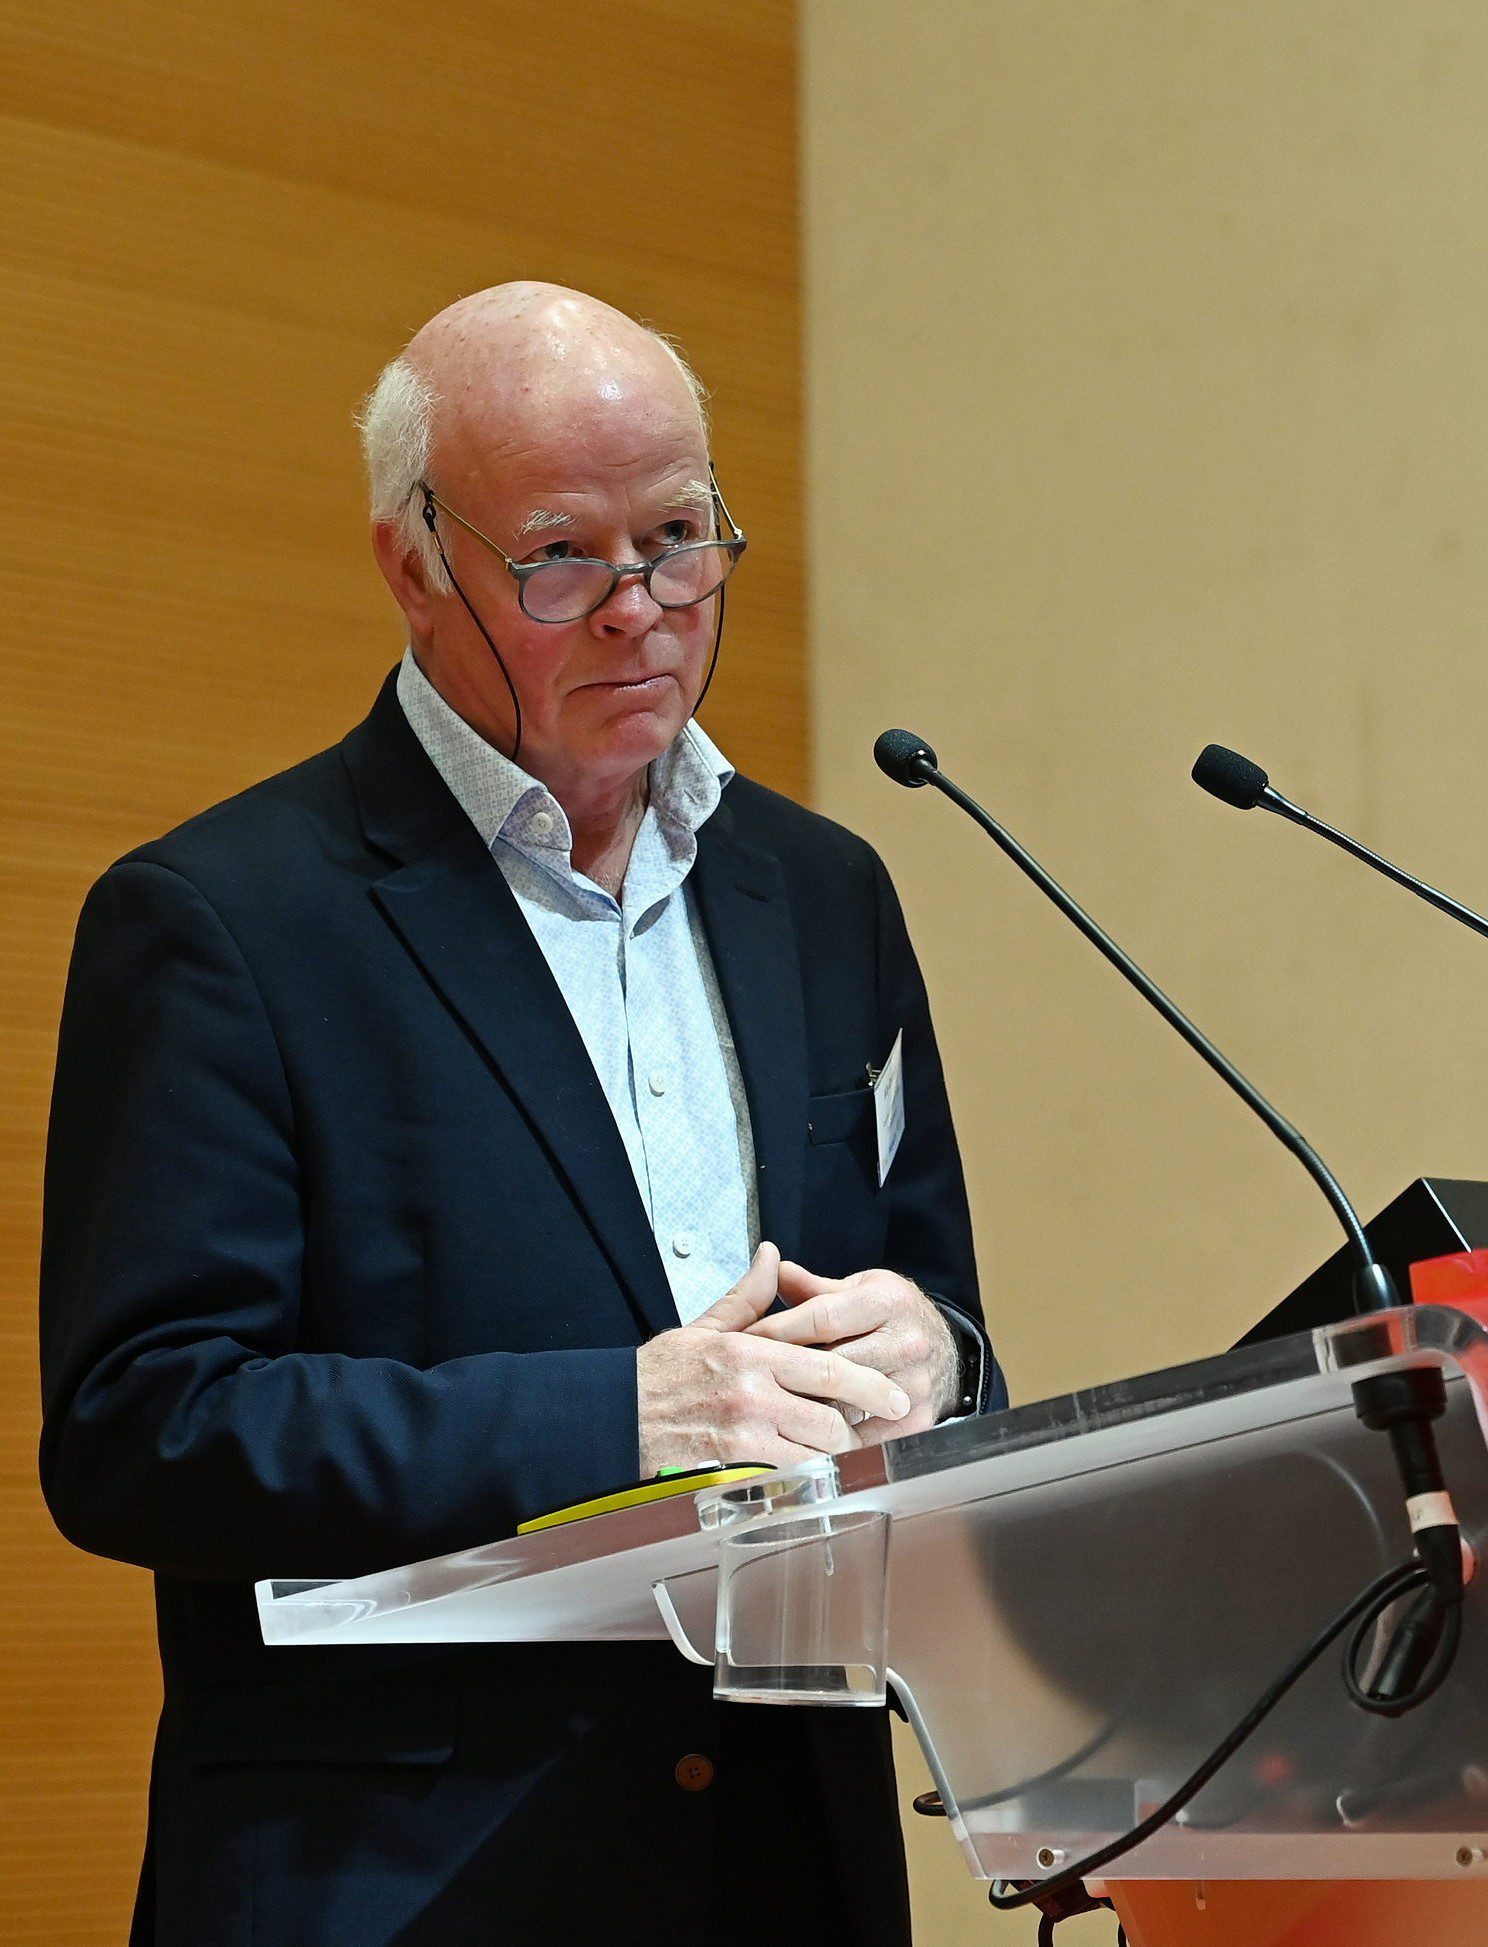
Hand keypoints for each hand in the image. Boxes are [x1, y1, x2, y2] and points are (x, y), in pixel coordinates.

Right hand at [636, 1242, 912, 1475]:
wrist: (613, 1416)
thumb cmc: (658, 1375)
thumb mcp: (705, 1327)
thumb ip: (748, 1296)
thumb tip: (771, 1257)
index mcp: (751, 1353)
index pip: (830, 1369)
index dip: (871, 1388)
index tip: (895, 1399)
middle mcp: (751, 1394)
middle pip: (832, 1419)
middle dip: (854, 1430)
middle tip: (865, 1432)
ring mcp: (742, 1436)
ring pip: (814, 1453)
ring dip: (831, 1457)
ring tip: (839, 1454)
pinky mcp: (730, 1470)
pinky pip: (785, 1479)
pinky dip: (801, 1478)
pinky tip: (806, 1474)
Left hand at [744, 1261, 957, 1443]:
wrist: (943, 1350)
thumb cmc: (890, 1316)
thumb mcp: (859, 1289)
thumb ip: (813, 1287)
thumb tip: (770, 1267)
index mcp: (889, 1300)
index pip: (821, 1318)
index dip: (777, 1330)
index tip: (743, 1341)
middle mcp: (907, 1341)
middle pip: (831, 1363)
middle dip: (783, 1372)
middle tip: (744, 1381)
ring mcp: (915, 1383)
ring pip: (844, 1403)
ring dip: (805, 1409)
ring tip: (766, 1411)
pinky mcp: (918, 1419)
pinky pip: (864, 1435)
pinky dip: (833, 1438)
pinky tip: (803, 1436)